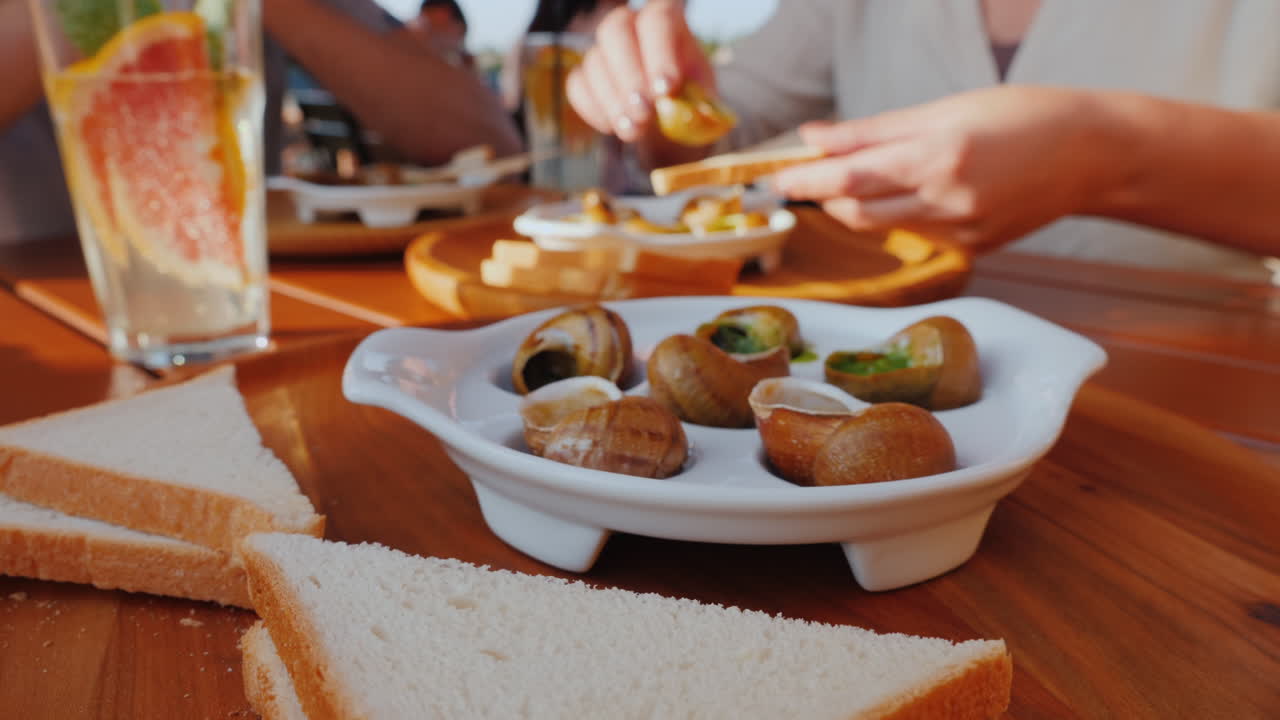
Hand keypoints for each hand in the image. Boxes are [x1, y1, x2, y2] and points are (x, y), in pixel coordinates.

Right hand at [565, 0, 714, 144]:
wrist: (670, 122)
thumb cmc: (690, 103)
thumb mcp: (704, 103)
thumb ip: (699, 106)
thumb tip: (687, 114)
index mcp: (667, 20)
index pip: (658, 20)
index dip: (659, 54)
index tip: (665, 91)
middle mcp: (632, 25)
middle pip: (616, 30)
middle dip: (629, 76)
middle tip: (644, 113)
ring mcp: (605, 49)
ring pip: (594, 61)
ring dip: (613, 100)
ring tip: (634, 131)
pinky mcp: (585, 74)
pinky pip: (577, 86)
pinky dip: (594, 110)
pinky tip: (613, 128)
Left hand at [773, 86, 1117, 252]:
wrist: (1094, 153)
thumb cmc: (1023, 117)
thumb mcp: (946, 109)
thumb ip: (873, 130)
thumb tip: (814, 137)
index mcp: (939, 157)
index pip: (849, 177)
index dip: (805, 180)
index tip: (776, 177)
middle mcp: (947, 200)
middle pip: (856, 211)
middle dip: (825, 195)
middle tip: (806, 176)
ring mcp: (961, 231)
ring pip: (884, 225)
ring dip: (858, 204)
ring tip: (856, 178)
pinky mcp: (974, 248)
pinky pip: (917, 233)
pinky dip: (900, 213)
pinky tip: (915, 191)